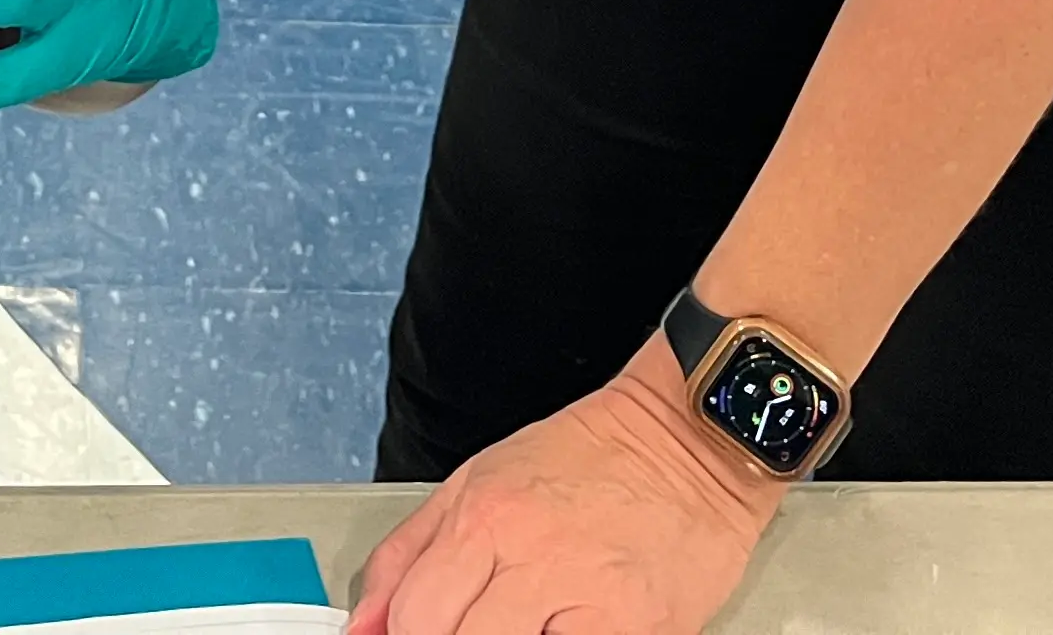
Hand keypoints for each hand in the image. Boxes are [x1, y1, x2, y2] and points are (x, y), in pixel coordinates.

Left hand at [348, 349, 779, 634]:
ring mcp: (580, 591)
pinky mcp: (633, 624)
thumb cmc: (593, 458)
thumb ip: (410, 552)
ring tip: (518, 627)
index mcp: (481, 516)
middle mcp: (525, 552)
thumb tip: (360, 623)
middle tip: (477, 626)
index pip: (410, 615)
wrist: (691, 436)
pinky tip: (558, 632)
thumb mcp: (479, 480)